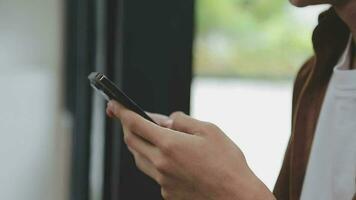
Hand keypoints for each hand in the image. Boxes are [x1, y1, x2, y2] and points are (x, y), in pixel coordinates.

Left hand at [107, 101, 274, 199]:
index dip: (122, 112)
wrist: (236, 196)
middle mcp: (160, 163)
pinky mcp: (167, 193)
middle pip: (131, 141)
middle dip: (127, 126)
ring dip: (138, 144)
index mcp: (169, 144)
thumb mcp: (209, 130)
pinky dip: (154, 160)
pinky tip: (168, 157)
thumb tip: (167, 120)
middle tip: (129, 118)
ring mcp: (162, 181)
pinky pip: (153, 173)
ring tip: (149, 135)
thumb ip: (183, 121)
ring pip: (139, 158)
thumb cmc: (227, 162)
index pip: (135, 124)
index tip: (113, 105)